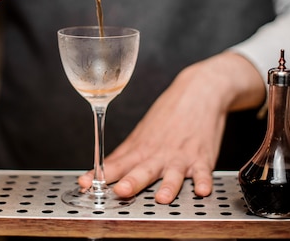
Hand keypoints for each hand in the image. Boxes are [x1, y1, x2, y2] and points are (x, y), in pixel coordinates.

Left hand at [78, 52, 265, 203]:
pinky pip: (203, 172)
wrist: (198, 92)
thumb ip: (125, 155)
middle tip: (121, 191)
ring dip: (168, 186)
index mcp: (141, 150)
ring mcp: (180, 156)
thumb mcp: (142, 133)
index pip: (116, 165)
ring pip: (173, 174)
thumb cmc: (169, 115)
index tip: (85, 184)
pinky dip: (203, 181)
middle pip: (142, 170)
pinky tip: (202, 190)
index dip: (100, 175)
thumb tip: (102, 170)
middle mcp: (158, 155)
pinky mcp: (202, 157)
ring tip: (162, 197)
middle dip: (131, 182)